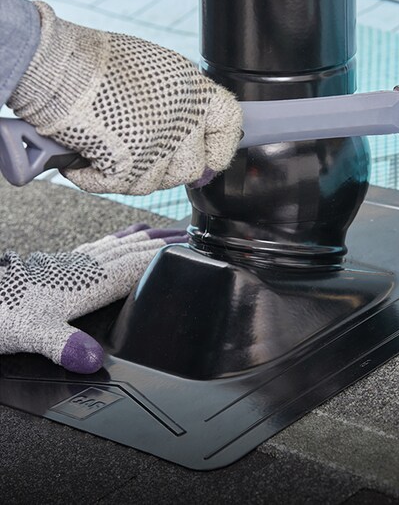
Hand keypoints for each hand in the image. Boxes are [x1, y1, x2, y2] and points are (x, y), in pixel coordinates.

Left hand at [0, 224, 186, 372]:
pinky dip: (117, 240)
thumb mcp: (33, 336)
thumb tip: (93, 360)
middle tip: (186, 236)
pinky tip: (117, 241)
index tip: (187, 249)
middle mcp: (85, 268)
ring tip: (162, 232)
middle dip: (161, 242)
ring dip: (143, 238)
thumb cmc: (3, 317)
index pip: (134, 265)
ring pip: (118, 244)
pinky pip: (99, 246)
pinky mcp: (62, 262)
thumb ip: (64, 345)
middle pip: (132, 249)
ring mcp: (74, 262)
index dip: (162, 256)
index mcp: (87, 283)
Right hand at [8, 2, 241, 194]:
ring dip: (130, 171)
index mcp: (195, 94)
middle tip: (141, 150)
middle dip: (167, 167)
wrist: (58, 66)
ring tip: (110, 144)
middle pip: (191, 168)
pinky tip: (88, 156)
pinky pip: (121, 186)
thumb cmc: (101, 63)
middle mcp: (182, 123)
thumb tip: (196, 135)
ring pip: (155, 183)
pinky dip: (98, 176)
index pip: (229, 125)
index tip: (211, 157)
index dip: (221, 147)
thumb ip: (183, 103)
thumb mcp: (159, 70)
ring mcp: (157, 148)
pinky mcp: (128, 167)